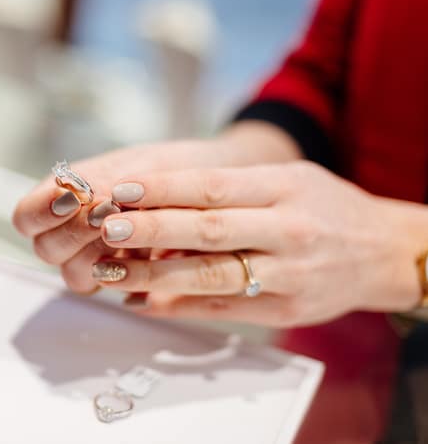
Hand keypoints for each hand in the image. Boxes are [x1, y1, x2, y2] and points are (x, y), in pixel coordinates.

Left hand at [91, 161, 423, 326]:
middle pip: (209, 231)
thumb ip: (230, 188)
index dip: (164, 189)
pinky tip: (143, 301)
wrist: (381, 252)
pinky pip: (223, 309)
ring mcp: (288, 275)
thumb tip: (158, 198)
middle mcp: (287, 232)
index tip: (124, 190)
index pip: (214, 187)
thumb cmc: (323, 208)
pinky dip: (178, 306)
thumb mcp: (286, 180)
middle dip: (153, 230)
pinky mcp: (284, 310)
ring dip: (155, 277)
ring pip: (211, 277)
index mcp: (284, 189)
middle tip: (109, 228)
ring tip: (111, 273)